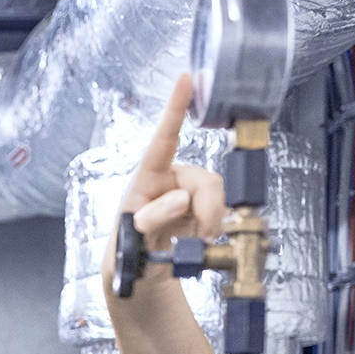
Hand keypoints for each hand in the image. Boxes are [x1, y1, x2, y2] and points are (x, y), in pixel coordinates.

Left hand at [107, 73, 226, 291]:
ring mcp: (190, 192)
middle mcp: (170, 178)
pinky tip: (201, 238)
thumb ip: (149, 221)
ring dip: (212, 220)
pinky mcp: (204, 207)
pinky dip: (217, 226)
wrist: (143, 276)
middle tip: (197, 237)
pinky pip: (224, 208)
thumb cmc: (130, 253)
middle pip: (205, 180)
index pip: (163, 140)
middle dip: (207, 209)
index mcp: (145, 180)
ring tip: (194, 240)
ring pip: (218, 194)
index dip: (176, 109)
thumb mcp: (131, 242)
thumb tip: (179, 199)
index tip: (186, 78)